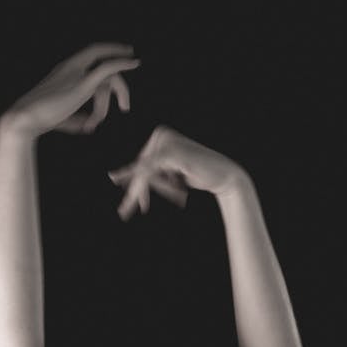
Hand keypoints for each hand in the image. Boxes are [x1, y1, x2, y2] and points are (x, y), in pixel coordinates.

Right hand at [1, 42, 140, 138]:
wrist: (26, 118)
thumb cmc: (41, 121)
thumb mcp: (63, 118)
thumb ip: (77, 118)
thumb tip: (90, 125)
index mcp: (64, 71)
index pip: (88, 59)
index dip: (104, 55)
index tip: (120, 56)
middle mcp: (71, 67)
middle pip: (101, 59)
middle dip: (118, 60)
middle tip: (133, 66)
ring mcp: (77, 73)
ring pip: (108, 75)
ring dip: (117, 94)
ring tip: (106, 117)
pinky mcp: (83, 84)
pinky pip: (107, 68)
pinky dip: (122, 63)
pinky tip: (134, 63)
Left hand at [107, 125, 246, 219]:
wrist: (223, 176)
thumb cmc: (199, 175)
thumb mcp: (172, 175)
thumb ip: (156, 174)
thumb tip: (127, 180)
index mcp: (161, 135)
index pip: (143, 163)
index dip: (136, 184)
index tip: (134, 204)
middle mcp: (161, 134)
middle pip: (141, 168)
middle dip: (134, 192)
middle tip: (123, 212)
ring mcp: (166, 140)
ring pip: (145, 172)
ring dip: (139, 194)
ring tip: (127, 212)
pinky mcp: (171, 151)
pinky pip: (151, 172)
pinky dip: (143, 187)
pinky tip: (136, 200)